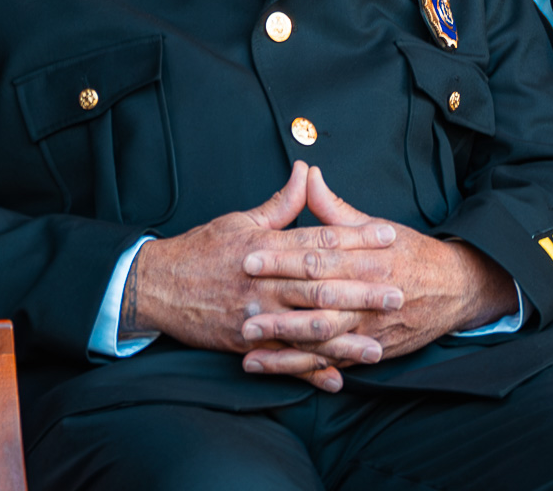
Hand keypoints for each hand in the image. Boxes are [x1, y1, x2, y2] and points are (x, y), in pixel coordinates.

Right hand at [125, 162, 403, 389]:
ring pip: (306, 327)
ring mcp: (255, 314)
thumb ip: (280, 203)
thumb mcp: (240, 220)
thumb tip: (306, 172)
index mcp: (267, 247)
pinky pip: (282, 358)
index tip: (388, 238)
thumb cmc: (201, 250)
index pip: (319, 240)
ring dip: (344, 339)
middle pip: (321, 285)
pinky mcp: (245, 341)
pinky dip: (308, 371)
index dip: (356, 238)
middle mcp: (264, 281)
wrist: (154, 286)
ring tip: (377, 345)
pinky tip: (335, 380)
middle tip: (398, 293)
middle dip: (361, 291)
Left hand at [237, 165, 515, 389]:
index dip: (283, 258)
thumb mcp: (378, 227)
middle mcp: (371, 294)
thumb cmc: (412, 254)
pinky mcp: (369, 349)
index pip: (320, 258)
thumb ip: (336, 210)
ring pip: (323, 335)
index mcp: (371, 259)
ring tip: (246, 339)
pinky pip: (330, 360)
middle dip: (278, 302)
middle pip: (319, 298)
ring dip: (283, 339)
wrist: (456, 290)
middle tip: (241, 301)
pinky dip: (299, 365)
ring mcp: (370, 326)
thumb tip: (307, 176)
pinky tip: (268, 364)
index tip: (249, 257)